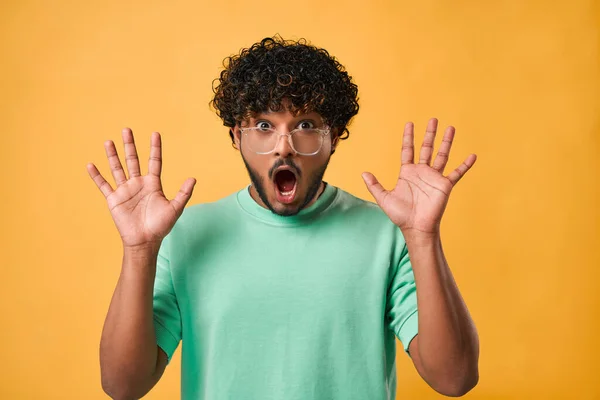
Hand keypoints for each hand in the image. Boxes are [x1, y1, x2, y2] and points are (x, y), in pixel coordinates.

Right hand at [87, 128, 195, 247]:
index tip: (155, 133)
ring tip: (109, 141)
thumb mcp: (175, 208)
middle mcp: (138, 184)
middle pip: (133, 160)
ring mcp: (125, 190)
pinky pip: (104, 185)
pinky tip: (90, 164)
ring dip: (113, 155)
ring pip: (118, 168)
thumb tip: (193, 178)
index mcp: (153, 184)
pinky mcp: (114, 199)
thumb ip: (183, 193)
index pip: (154, 161)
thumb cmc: (161, 226)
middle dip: (130, 145)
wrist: (145, 241)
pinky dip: (97, 176)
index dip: (155, 148)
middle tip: (127, 129)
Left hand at [362, 118, 475, 235]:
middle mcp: (422, 172)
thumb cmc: (400, 215)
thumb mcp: (384, 198)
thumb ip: (374, 185)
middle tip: (433, 119)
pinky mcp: (445, 185)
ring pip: (442, 155)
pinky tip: (472, 156)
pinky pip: (457, 173)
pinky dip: (465, 165)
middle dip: (429, 134)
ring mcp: (434, 178)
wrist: (416, 228)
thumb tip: (363, 174)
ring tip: (451, 128)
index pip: (408, 150)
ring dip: (446, 142)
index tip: (410, 123)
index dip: (408, 137)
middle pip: (426, 148)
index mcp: (407, 172)